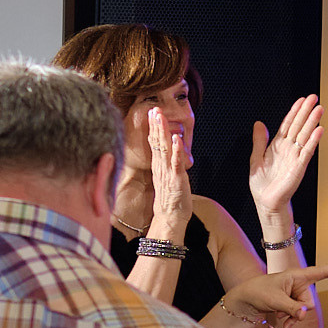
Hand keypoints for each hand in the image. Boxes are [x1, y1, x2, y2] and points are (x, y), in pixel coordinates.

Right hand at [145, 107, 193, 235]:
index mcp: (158, 166)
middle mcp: (161, 167)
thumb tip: (162, 153)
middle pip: (157, 142)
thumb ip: (162, 165)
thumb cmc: (169, 200)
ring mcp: (167, 173)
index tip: (152, 113)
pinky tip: (176, 139)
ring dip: (163, 132)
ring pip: (164, 148)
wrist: (170, 218)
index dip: (153, 127)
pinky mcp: (176, 179)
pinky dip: (176, 150)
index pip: (154, 143)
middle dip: (156, 125)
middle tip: (154, 109)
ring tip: (161, 117)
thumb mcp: (163, 179)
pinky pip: (176, 163)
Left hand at [217, 262, 327, 327]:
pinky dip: (292, 321)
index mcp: (297, 275)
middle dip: (300, 311)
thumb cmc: (258, 292)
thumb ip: (292, 308)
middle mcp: (299, 283)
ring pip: (304, 311)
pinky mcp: (291, 302)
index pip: (322, 272)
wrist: (245, 299)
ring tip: (280, 319)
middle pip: (310, 302)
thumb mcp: (276, 301)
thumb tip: (305, 315)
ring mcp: (295, 293)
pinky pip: (299, 315)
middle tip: (284, 312)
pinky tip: (282, 324)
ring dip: (294, 318)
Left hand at [247, 94, 322, 216]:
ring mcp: (295, 157)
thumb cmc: (262, 185)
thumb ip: (259, 141)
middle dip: (306, 112)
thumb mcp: (256, 158)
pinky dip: (313, 141)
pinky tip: (318, 131)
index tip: (301, 100)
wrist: (266, 202)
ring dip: (312, 122)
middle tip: (314, 98)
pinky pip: (307, 151)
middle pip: (298, 126)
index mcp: (277, 146)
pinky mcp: (299, 167)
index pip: (288, 124)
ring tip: (319, 110)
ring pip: (305, 136)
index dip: (294, 111)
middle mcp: (288, 149)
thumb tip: (258, 124)